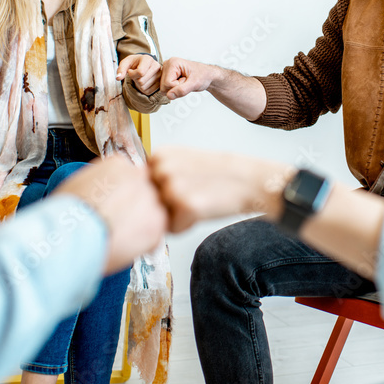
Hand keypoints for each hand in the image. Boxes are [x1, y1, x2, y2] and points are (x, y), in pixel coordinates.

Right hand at [56, 157, 167, 273]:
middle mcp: (138, 176)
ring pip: (155, 211)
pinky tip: (126, 247)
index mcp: (117, 164)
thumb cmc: (66, 215)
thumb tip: (103, 194)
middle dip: (137, 209)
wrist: (71, 234)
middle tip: (121, 225)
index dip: (125, 196)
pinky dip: (146, 242)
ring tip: (120, 238)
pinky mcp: (157, 221)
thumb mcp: (78, 185)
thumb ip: (99, 183)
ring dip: (143, 225)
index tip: (117, 208)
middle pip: (146, 191)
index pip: (131, 177)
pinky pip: (158, 232)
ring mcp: (150, 197)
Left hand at [116, 54, 160, 94]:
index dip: (132, 74)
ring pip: (144, 87)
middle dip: (135, 79)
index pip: (140, 72)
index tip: (131, 70)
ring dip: (139, 85)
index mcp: (148, 59)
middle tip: (136, 74)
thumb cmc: (134, 63)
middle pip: (142, 81)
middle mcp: (156, 66)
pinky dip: (143, 89)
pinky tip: (144, 82)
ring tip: (140, 77)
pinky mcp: (160, 83)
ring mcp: (160, 75)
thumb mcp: (126, 63)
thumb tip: (118, 78)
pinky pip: (149, 92)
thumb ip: (121, 69)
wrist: (143, 64)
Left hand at [149, 146, 293, 232]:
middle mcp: (161, 167)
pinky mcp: (184, 204)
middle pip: (149, 205)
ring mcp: (172, 185)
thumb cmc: (219, 175)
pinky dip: (189, 225)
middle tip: (196, 193)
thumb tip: (134, 192)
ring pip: (160, 218)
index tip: (186, 185)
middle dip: (168, 208)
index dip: (165, 194)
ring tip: (201, 200)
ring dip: (178, 217)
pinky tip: (205, 208)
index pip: (144, 189)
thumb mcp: (184, 162)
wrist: (249, 181)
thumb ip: (159, 173)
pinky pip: (175, 229)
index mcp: (160, 154)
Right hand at [160, 57, 216, 99]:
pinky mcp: (167, 76)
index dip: (178, 86)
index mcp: (173, 63)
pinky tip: (181, 83)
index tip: (186, 80)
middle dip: (176, 88)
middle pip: (164, 86)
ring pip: (164, 89)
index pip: (167, 83)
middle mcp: (167, 65)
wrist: (207, 75)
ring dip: (175, 89)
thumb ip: (182, 90)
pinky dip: (174, 89)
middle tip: (186, 81)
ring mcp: (166, 71)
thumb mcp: (195, 83)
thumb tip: (169, 95)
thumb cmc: (203, 75)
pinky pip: (166, 89)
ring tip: (184, 82)